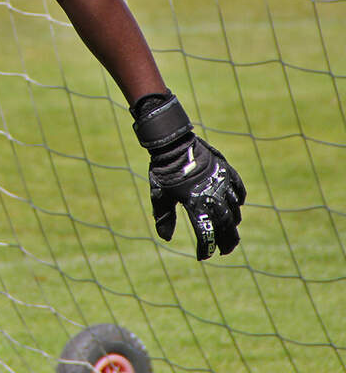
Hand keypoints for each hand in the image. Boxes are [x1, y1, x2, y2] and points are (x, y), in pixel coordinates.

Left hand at [132, 93, 245, 259]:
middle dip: (227, 241)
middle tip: (225, 251)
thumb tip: (165, 238)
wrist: (174, 143)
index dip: (205, 248)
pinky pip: (238, 190)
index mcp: (197, 205)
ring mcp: (223, 184)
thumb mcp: (160, 195)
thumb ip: (164, 217)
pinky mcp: (227, 172)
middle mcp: (214, 197)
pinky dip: (238, 200)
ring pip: (234, 210)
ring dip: (233, 223)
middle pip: (226, 226)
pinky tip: (236, 205)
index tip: (203, 256)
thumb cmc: (164, 171)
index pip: (206, 234)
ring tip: (229, 231)